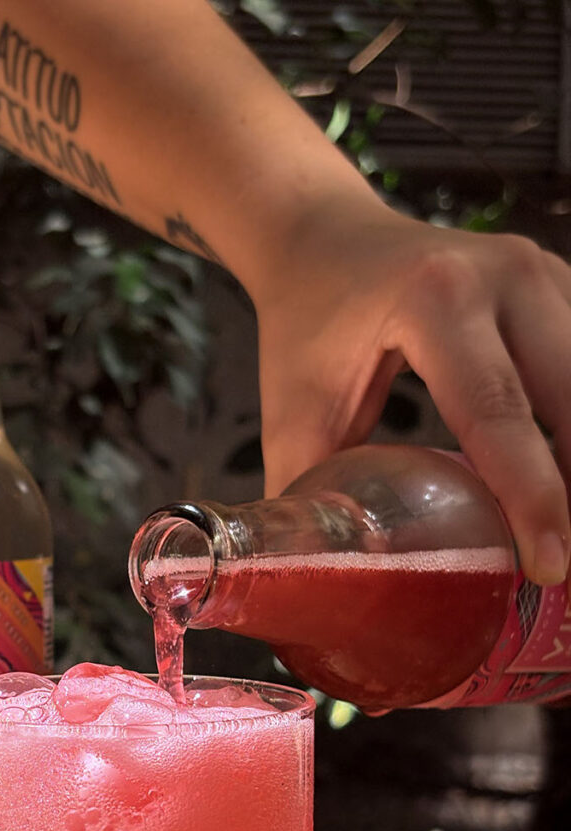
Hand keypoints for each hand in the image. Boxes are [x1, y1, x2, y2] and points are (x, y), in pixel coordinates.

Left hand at [254, 202, 570, 585]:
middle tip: (567, 568)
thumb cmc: (306, 329)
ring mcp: (545, 273)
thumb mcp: (294, 410)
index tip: (551, 566)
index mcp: (436, 299)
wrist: (326, 240)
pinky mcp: (562, 287)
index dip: (533, 496)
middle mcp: (506, 275)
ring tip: (563, 530)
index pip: (499, 412)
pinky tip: (565, 484)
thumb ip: (311, 496)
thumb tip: (319, 584)